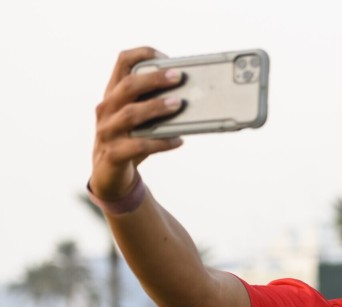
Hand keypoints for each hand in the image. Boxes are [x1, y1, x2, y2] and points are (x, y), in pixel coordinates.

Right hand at [91, 47, 184, 200]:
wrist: (109, 175)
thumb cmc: (131, 139)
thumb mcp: (139, 119)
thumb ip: (155, 105)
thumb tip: (193, 97)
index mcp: (114, 94)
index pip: (122, 62)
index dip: (142, 54)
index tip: (165, 57)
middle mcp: (107, 108)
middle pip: (128, 86)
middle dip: (154, 79)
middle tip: (178, 77)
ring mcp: (107, 131)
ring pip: (130, 114)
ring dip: (156, 107)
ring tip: (178, 104)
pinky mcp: (113, 154)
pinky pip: (138, 146)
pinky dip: (161, 142)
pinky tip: (178, 141)